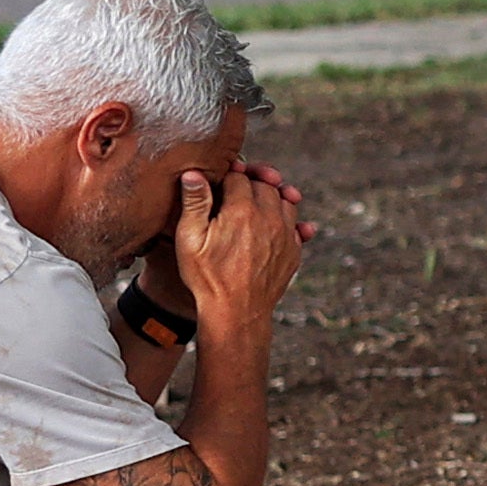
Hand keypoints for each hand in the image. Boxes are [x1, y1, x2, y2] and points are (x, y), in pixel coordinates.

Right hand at [171, 159, 309, 340]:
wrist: (236, 313)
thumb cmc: (207, 277)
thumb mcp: (189, 239)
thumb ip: (195, 203)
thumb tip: (194, 173)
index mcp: (242, 210)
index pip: (239, 177)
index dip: (228, 174)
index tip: (220, 178)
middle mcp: (270, 218)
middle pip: (265, 185)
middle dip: (252, 181)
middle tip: (238, 185)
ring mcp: (286, 234)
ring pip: (285, 201)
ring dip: (272, 197)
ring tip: (256, 202)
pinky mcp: (294, 250)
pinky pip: (297, 224)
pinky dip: (286, 219)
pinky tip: (273, 224)